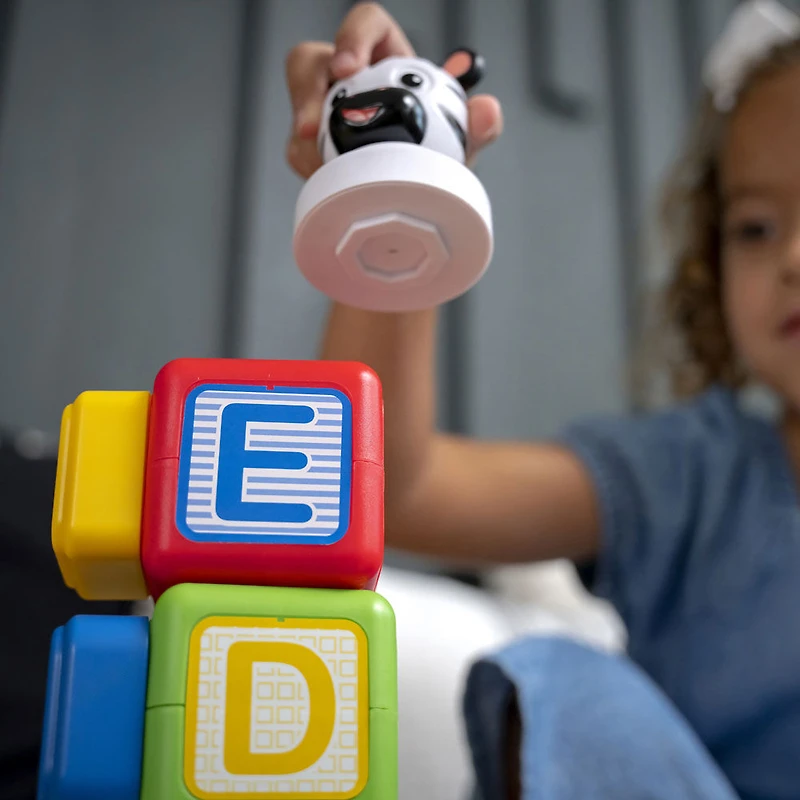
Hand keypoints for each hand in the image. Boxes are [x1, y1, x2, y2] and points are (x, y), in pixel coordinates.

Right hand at [284, 1, 502, 178]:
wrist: (420, 195)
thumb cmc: (437, 156)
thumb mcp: (461, 142)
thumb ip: (477, 126)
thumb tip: (487, 110)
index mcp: (386, 59)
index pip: (365, 25)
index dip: (352, 38)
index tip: (348, 67)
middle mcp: (349, 79)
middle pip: (309, 62)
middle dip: (305, 90)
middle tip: (313, 128)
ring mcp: (324, 110)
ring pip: (298, 108)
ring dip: (303, 139)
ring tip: (317, 165)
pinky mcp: (311, 145)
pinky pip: (299, 151)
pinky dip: (312, 169)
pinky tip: (330, 185)